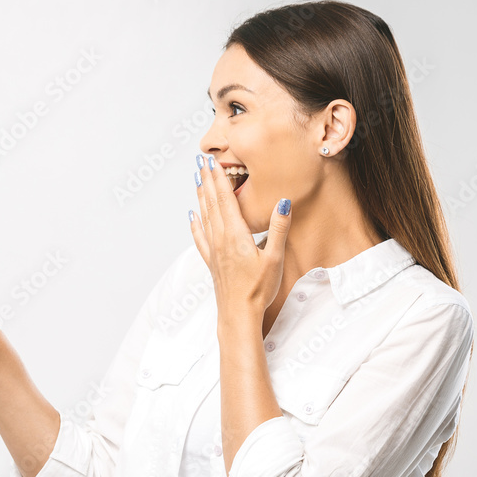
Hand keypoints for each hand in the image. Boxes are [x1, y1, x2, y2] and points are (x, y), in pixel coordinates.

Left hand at [188, 155, 291, 320]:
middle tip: (201, 162)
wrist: (238, 314)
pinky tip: (192, 217)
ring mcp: (214, 251)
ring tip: (196, 180)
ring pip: (204, 217)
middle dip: (207, 181)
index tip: (212, 161)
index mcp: (236, 235)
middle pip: (212, 204)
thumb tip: (284, 202)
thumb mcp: (274, 258)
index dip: (218, 179)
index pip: (225, 200)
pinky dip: (196, 224)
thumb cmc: (258, 289)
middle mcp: (221, 239)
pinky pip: (200, 238)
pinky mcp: (212, 262)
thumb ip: (278, 228)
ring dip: (201, 197)